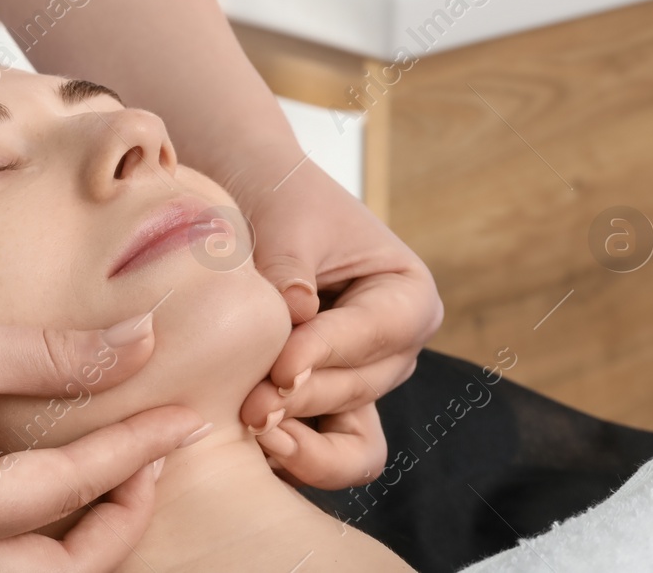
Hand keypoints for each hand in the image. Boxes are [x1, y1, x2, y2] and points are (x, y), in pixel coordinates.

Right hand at [0, 275, 204, 571]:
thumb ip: (50, 356)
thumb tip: (140, 342)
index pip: (64, 494)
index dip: (135, 450)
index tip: (188, 418)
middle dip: (115, 526)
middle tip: (155, 458)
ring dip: (71, 542)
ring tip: (113, 479)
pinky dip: (22, 542)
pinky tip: (43, 491)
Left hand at [237, 157, 440, 488]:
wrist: (250, 201)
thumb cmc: (278, 199)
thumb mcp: (286, 220)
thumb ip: (291, 268)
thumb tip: (299, 311)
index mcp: (408, 295)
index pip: (374, 333)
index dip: (327, 352)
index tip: (280, 365)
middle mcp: (395, 350)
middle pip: (358, 390)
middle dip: (302, 398)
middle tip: (248, 405)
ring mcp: (361, 384)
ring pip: (347, 437)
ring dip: (298, 436)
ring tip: (247, 427)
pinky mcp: (323, 408)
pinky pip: (323, 453)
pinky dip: (291, 454)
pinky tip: (244, 445)